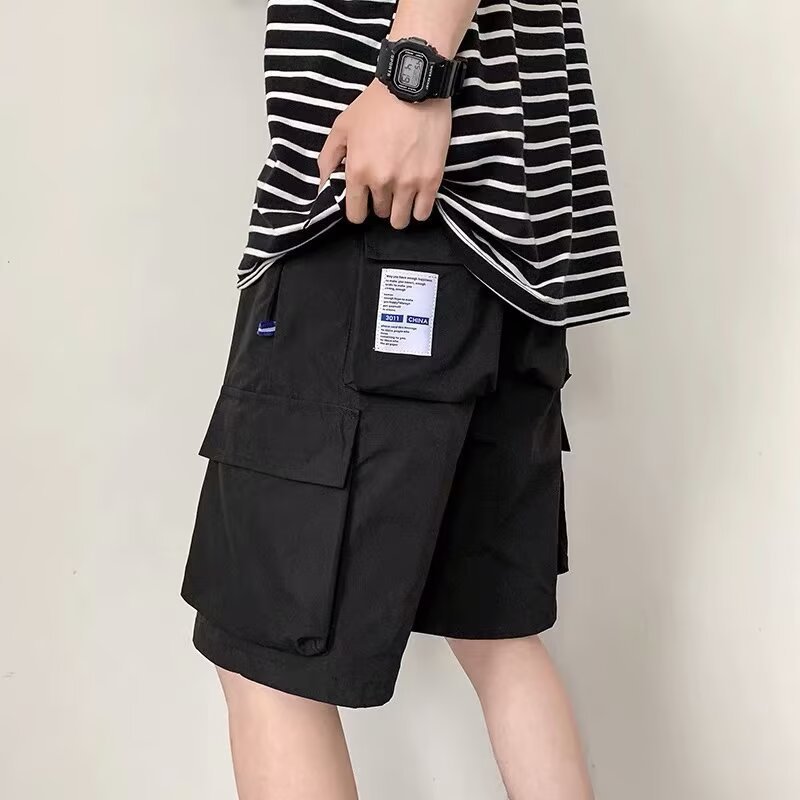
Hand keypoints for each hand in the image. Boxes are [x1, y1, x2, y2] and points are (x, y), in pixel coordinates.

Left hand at [318, 79, 451, 228]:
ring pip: (400, 220)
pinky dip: (419, 209)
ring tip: (401, 196)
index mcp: (358, 172)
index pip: (355, 215)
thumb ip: (328, 159)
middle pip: (379, 214)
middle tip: (386, 186)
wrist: (413, 84)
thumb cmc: (376, 104)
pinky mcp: (431, 180)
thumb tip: (322, 187)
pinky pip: (423, 213)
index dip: (359, 209)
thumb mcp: (342, 126)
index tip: (364, 201)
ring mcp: (408, 183)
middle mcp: (382, 182)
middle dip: (380, 203)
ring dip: (399, 211)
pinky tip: (417, 197)